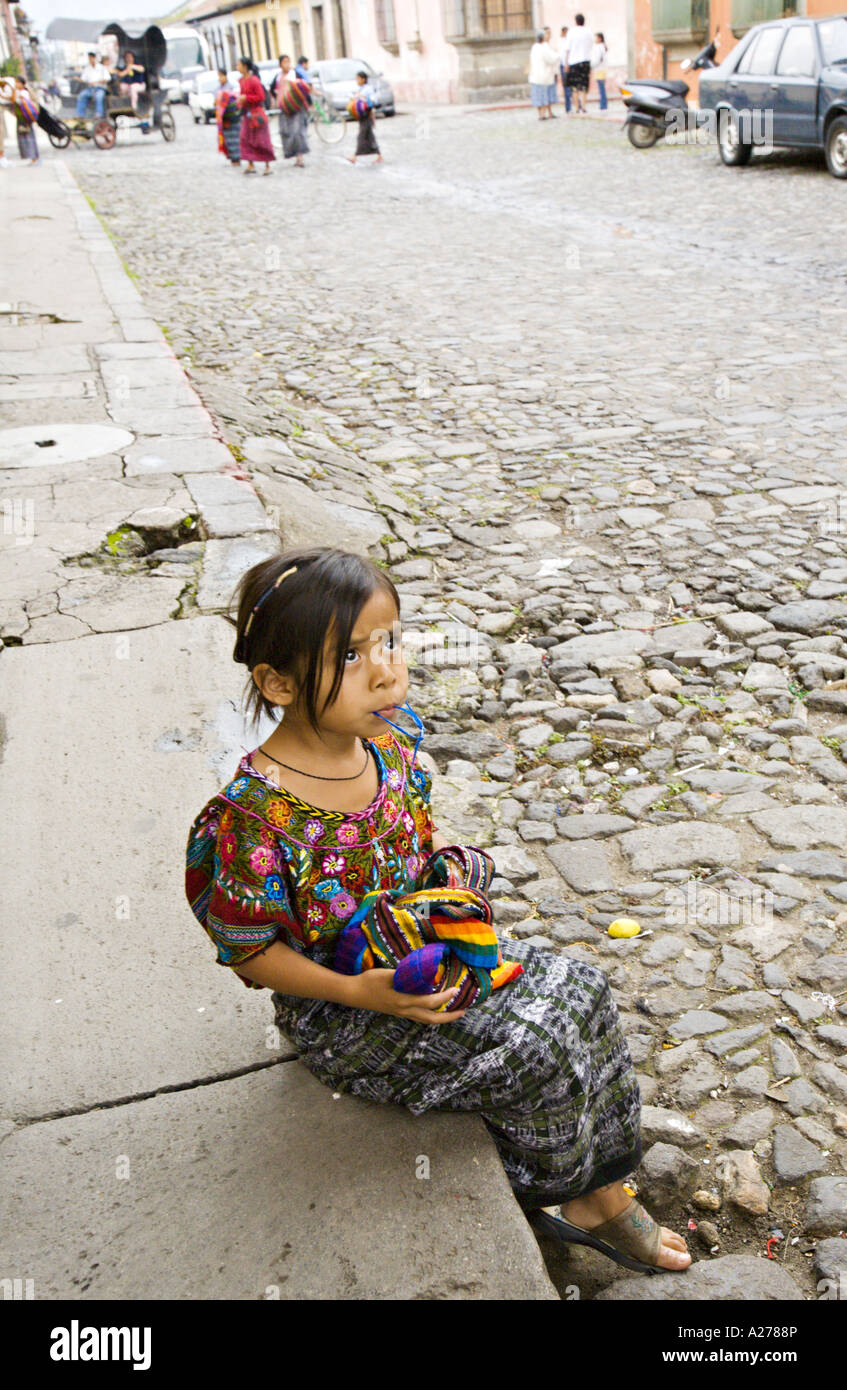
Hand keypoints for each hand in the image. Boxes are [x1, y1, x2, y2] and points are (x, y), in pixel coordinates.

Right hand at [349, 968, 465, 1024]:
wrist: (354, 994)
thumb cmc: (369, 981)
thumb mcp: (387, 974)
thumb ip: (404, 975)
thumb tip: (422, 971)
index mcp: (402, 1001)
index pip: (430, 1002)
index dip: (445, 997)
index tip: (456, 990)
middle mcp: (404, 1011)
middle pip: (432, 1019)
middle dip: (449, 1017)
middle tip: (464, 1011)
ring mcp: (401, 1013)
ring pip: (426, 1021)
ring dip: (442, 1018)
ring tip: (454, 1012)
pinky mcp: (398, 1013)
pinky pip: (419, 1018)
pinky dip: (431, 1015)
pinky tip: (434, 1009)